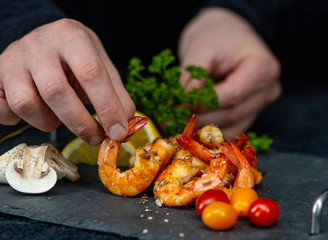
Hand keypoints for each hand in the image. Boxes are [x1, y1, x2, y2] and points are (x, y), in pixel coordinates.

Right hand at [0, 18, 134, 143]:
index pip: (91, 73)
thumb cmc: (75, 58)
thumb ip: (116, 95)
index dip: (107, 107)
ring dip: (48, 122)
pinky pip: (4, 110)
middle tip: (95, 138)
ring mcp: (13, 60)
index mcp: (71, 36)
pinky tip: (35, 112)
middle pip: (56, 91)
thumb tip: (125, 127)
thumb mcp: (100, 65)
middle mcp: (38, 44)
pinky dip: (19, 121)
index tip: (118, 132)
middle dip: (80, 123)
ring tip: (59, 116)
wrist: (43, 42)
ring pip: (26, 103)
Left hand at [179, 8, 280, 137]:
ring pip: (230, 126)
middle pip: (231, 114)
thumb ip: (191, 79)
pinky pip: (229, 129)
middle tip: (170, 119)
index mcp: (263, 68)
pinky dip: (208, 131)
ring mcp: (260, 104)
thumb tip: (178, 107)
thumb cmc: (215, 36)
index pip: (233, 95)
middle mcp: (268, 89)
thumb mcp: (200, 50)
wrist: (225, 33)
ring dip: (201, 128)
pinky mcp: (249, 113)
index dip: (204, 104)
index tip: (178, 107)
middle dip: (199, 118)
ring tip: (175, 123)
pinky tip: (189, 126)